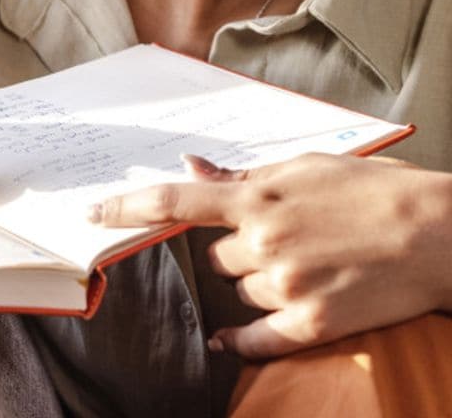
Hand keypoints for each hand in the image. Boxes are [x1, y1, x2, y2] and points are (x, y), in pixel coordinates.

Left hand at [89, 152, 451, 357]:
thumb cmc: (370, 190)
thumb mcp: (303, 167)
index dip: (126, 207)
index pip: (174, 202)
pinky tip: (223, 339)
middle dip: (234, 249)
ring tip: (305, 264)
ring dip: (255, 283)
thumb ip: (242, 176)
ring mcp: (287, 285)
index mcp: (257, 197)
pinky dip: (237, 340)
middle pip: (214, 258)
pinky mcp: (313, 324)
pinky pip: (254, 339)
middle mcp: (263, 241)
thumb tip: (191, 167)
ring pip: (238, 292)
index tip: (91, 215)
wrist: (437, 233)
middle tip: (278, 239)